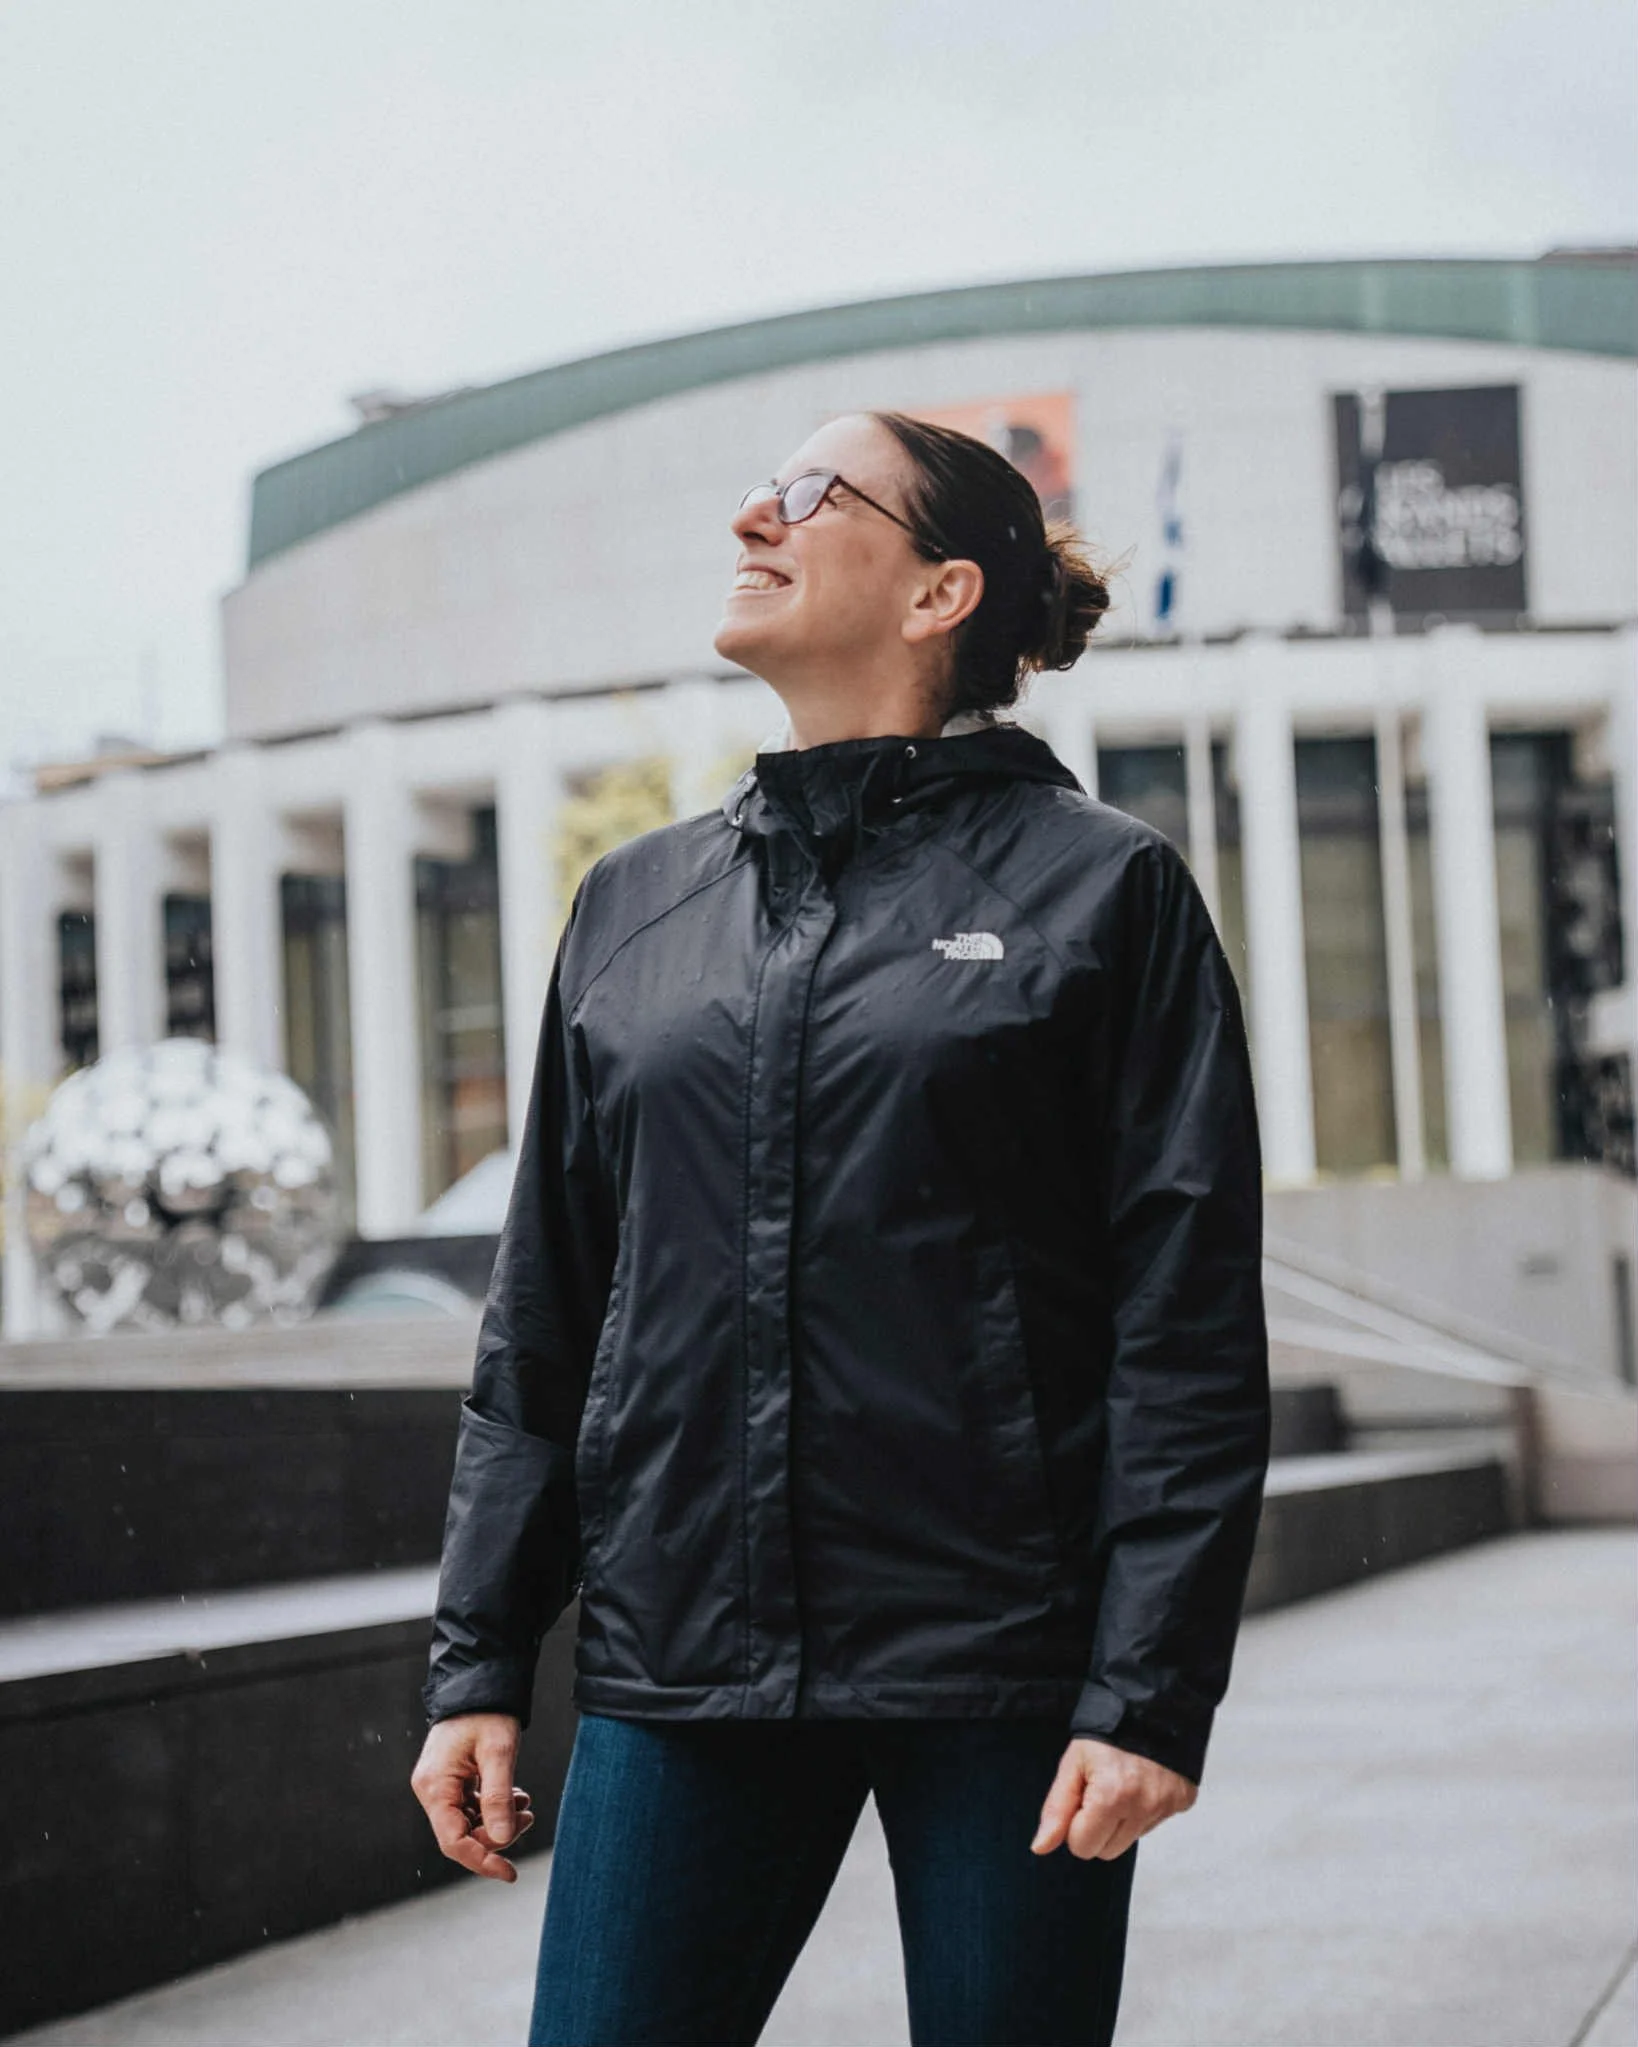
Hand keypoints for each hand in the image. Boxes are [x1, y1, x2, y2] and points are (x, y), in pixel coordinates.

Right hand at [411, 1712, 534, 1882]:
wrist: (479, 1682)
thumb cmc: (486, 1711)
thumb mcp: (499, 1752)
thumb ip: (498, 1797)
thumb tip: (503, 1840)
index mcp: (436, 1786)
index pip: (454, 1841)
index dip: (482, 1861)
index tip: (510, 1873)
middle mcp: (432, 1789)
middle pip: (461, 1835)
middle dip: (497, 1835)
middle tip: (527, 1818)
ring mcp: (440, 1786)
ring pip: (468, 1823)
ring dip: (498, 1821)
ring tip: (524, 1805)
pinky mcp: (451, 1781)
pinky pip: (470, 1807)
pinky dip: (493, 1808)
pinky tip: (513, 1796)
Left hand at [1031, 1736, 1196, 1860]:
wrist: (1147, 1703)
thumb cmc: (1105, 1734)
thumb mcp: (1072, 1764)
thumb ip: (1056, 1808)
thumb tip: (1040, 1848)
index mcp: (1112, 1796)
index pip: (1082, 1847)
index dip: (1075, 1824)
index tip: (1082, 1797)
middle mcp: (1144, 1806)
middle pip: (1107, 1852)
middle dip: (1097, 1828)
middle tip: (1099, 1792)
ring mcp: (1166, 1806)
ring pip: (1130, 1842)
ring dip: (1120, 1822)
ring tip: (1120, 1787)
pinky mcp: (1182, 1802)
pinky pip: (1152, 1825)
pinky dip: (1142, 1811)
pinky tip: (1140, 1784)